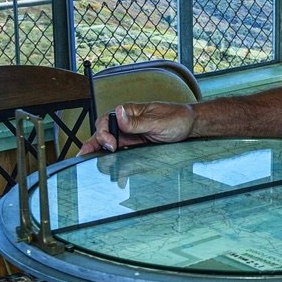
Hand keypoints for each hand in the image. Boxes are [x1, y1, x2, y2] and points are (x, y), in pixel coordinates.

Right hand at [79, 101, 196, 154]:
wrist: (190, 126)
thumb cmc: (176, 118)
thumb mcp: (156, 121)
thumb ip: (136, 121)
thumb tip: (118, 113)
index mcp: (129, 111)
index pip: (106, 120)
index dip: (104, 133)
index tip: (111, 144)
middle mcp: (126, 122)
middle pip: (103, 132)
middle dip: (96, 143)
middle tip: (92, 155)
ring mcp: (130, 134)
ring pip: (109, 143)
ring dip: (100, 152)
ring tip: (94, 161)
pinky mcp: (135, 145)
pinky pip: (121, 152)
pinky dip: (113, 160)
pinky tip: (112, 169)